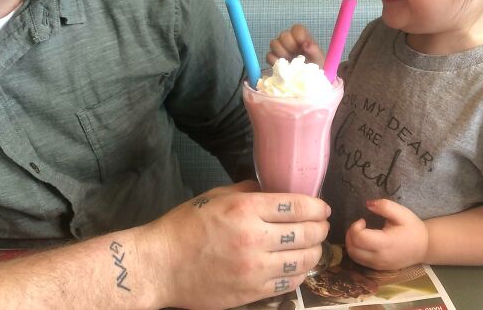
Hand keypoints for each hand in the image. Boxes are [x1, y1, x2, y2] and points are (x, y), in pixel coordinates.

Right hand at [141, 180, 330, 309]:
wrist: (159, 266)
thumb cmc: (184, 227)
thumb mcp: (215, 196)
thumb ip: (248, 191)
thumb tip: (272, 190)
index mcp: (244, 209)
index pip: (296, 206)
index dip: (317, 206)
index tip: (323, 207)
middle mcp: (254, 238)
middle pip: (306, 232)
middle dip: (321, 227)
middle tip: (323, 224)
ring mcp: (254, 268)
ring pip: (303, 260)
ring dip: (315, 251)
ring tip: (315, 246)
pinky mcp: (251, 292)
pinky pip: (288, 283)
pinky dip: (300, 273)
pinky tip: (299, 266)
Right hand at [267, 25, 324, 66]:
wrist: (308, 82)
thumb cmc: (315, 68)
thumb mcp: (319, 60)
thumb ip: (314, 50)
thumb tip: (306, 44)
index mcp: (302, 38)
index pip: (296, 28)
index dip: (298, 35)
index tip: (302, 45)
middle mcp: (290, 41)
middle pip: (283, 35)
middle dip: (289, 46)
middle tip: (296, 57)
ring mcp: (280, 49)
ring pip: (274, 43)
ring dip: (281, 54)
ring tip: (290, 63)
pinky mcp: (273, 58)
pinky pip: (269, 56)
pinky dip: (275, 62)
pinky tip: (283, 68)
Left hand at [345, 199, 427, 270]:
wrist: (425, 247)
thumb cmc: (413, 228)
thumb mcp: (402, 213)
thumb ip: (384, 206)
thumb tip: (368, 203)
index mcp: (386, 243)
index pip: (359, 238)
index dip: (355, 227)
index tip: (362, 220)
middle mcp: (380, 257)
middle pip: (353, 249)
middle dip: (350, 234)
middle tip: (358, 225)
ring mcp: (379, 265)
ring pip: (354, 257)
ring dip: (351, 243)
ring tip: (359, 232)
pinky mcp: (378, 268)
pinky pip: (360, 262)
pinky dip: (356, 251)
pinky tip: (363, 241)